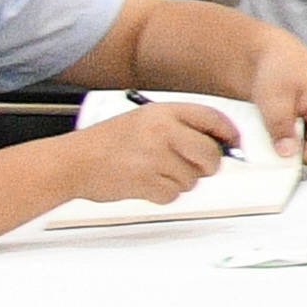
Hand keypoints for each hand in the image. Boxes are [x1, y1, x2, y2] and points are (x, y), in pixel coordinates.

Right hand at [60, 100, 242, 208]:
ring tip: (154, 172)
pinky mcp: (146, 182)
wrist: (73, 162)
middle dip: (208, 166)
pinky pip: (173, 194)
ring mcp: (155, 158)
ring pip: (192, 178)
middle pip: (210, 154)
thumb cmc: (108, 142)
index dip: (228, 133)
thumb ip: (180, 127)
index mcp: (164, 112)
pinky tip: (145, 184)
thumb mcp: (145, 121)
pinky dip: (163, 194)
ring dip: (179, 181)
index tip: (233, 144)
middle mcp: (163, 132)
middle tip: (196, 168)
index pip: (212, 118)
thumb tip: (220, 144)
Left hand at [223, 29, 306, 162]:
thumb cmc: (278, 65)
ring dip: (299, 144)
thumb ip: (281, 128)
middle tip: (279, 147)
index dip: (304, 155)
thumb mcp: (273, 99)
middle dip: (302, 151)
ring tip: (279, 134)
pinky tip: (282, 131)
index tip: (283, 157)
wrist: (271, 53)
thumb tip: (287, 152)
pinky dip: (297, 138)